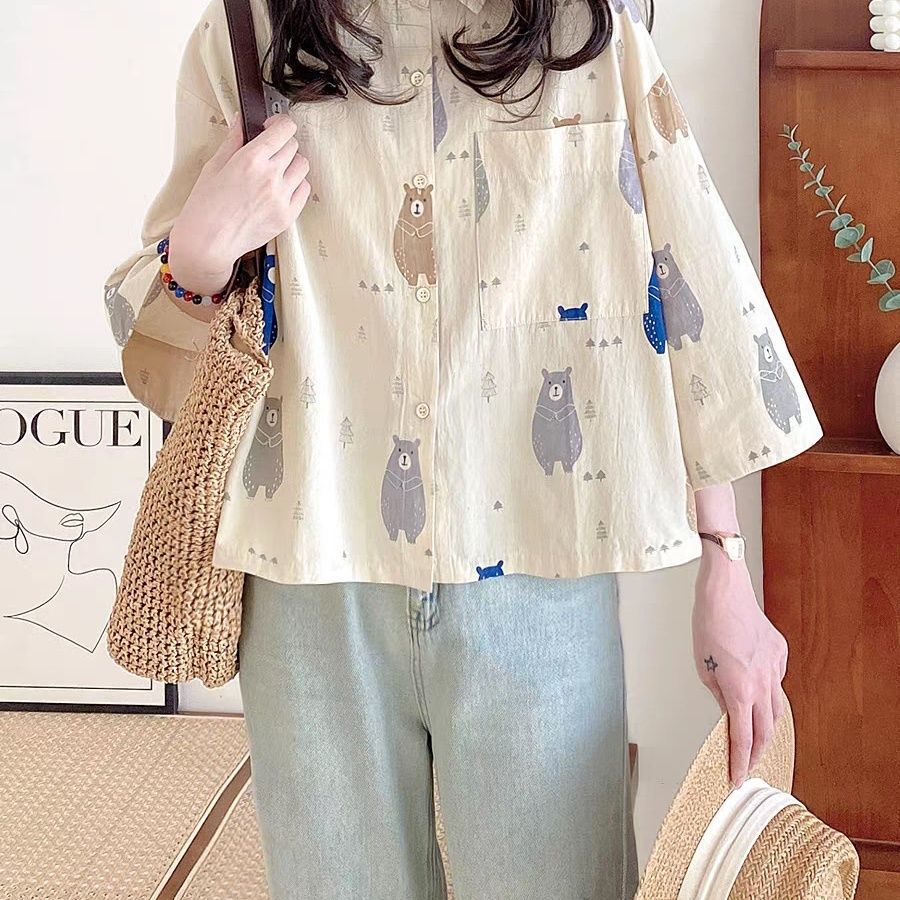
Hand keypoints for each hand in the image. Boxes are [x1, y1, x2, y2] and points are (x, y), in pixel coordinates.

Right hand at [168, 113, 310, 294]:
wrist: (208, 242)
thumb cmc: (205, 206)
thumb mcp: (214, 166)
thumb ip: (233, 141)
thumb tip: (242, 120)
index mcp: (251, 159)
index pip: (284, 129)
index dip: (280, 124)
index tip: (273, 128)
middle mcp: (271, 176)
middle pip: (294, 146)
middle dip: (282, 145)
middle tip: (270, 153)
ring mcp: (281, 197)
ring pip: (302, 167)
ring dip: (291, 165)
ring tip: (276, 172)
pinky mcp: (287, 216)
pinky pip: (304, 191)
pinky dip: (296, 186)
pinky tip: (281, 189)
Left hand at [693, 546, 787, 786]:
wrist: (725, 594)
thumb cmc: (707, 625)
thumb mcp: (702, 668)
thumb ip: (718, 695)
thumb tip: (729, 713)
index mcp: (739, 690)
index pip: (743, 738)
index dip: (740, 762)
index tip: (738, 778)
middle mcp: (763, 683)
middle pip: (766, 730)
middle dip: (757, 752)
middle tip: (748, 765)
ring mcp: (775, 668)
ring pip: (776, 707)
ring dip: (765, 724)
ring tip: (754, 734)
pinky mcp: (780, 654)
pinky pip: (776, 680)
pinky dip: (766, 689)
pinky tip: (754, 684)